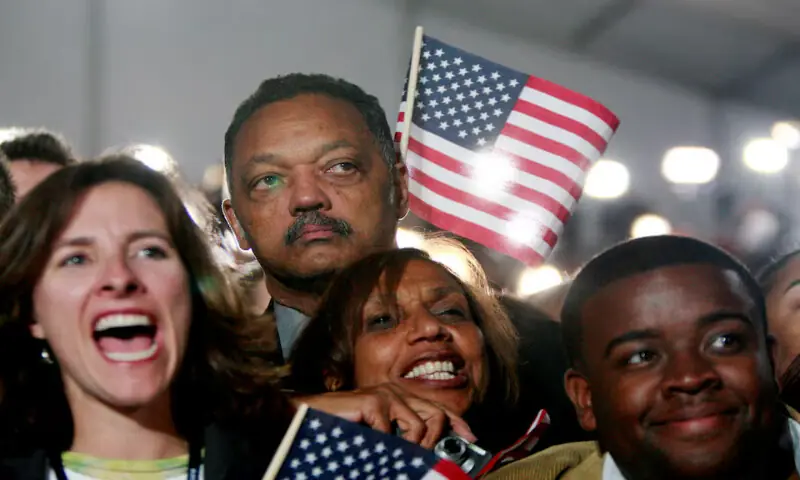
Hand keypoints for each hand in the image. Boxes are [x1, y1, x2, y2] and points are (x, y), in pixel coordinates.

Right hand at [293, 383, 475, 448]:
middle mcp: (395, 391)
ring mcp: (385, 394)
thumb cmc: (341, 429)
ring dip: (416, 447)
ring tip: (402, 457)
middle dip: (440, 439)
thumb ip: (400, 438)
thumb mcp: (379, 434)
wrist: (307, 419)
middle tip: (431, 458)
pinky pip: (398, 432)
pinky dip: (390, 447)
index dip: (457, 423)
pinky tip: (376, 448)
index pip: (437, 407)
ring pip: (422, 424)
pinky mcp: (374, 401)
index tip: (471, 438)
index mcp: (398, 396)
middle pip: (438, 413)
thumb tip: (427, 454)